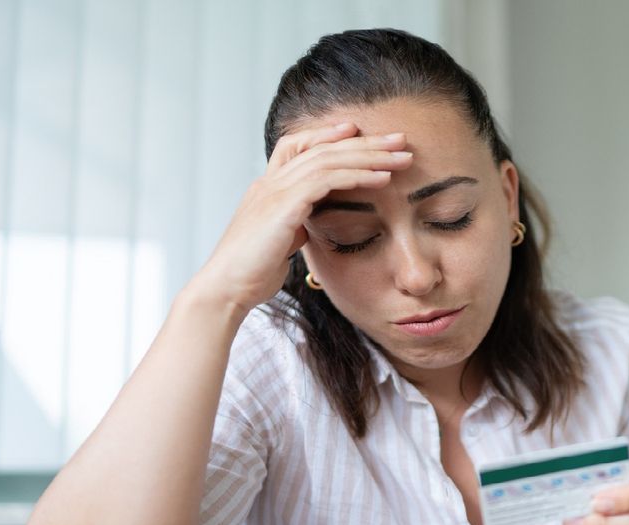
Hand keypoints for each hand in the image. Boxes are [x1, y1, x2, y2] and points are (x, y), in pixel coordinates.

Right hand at [191, 122, 413, 313]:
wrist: (227, 290)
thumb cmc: (253, 274)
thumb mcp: (280, 242)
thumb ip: (296, 225)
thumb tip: (311, 223)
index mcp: (268, 189)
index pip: (297, 146)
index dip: (326, 135)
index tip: (358, 130)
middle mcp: (270, 183)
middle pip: (321, 148)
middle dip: (364, 141)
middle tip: (399, 138)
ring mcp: (274, 191)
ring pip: (328, 159)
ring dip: (370, 156)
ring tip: (402, 156)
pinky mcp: (283, 206)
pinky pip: (327, 180)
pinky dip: (357, 176)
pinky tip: (383, 178)